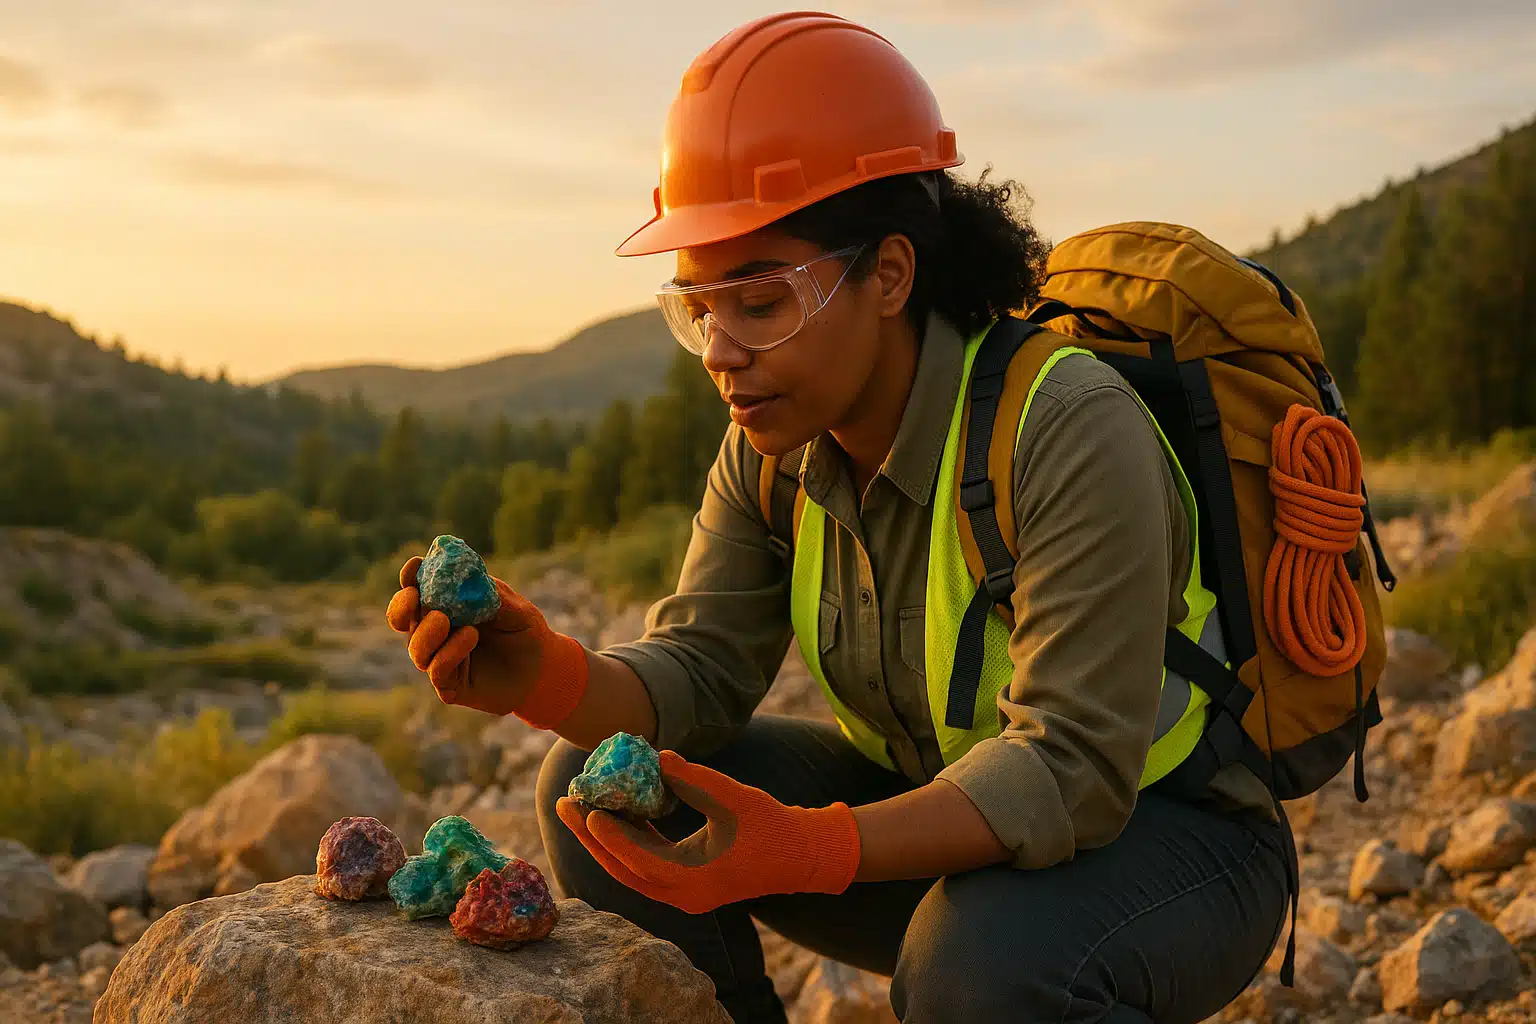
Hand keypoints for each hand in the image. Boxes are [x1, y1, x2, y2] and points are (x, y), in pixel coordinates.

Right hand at [386, 555, 587, 726]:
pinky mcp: (450, 686)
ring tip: (456, 622)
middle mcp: (436, 632)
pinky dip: (448, 654)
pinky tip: (470, 638)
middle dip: (401, 606)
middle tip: (413, 596)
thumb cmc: (525, 631)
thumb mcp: (515, 608)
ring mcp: (439, 659)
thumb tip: (469, 579)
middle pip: (402, 619)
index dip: (410, 577)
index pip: (416, 589)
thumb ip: (491, 595)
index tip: (415, 566)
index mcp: (445, 605)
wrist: (543, 669)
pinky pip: (437, 671)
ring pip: (416, 648)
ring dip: (428, 633)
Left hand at [555, 750, 860, 914]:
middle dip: (591, 838)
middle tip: (564, 805)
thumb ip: (693, 779)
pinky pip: (647, 865)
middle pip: (622, 869)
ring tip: (580, 806)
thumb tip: (656, 756)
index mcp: (692, 879)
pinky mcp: (686, 884)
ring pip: (630, 869)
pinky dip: (630, 841)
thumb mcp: (732, 797)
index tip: (586, 808)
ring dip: (605, 840)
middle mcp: (681, 895)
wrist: (801, 856)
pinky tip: (618, 812)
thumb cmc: (771, 825)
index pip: (637, 858)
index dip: (608, 834)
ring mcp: (683, 894)